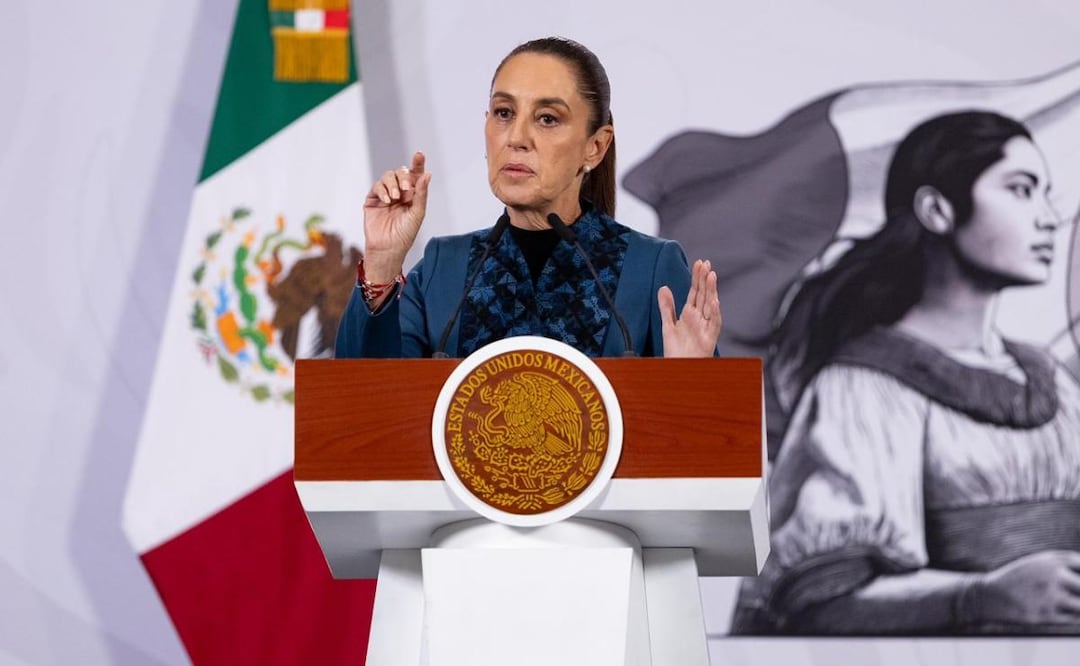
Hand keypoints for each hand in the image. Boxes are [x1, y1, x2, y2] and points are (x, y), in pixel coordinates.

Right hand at [363, 151, 431, 281]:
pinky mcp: (373, 200)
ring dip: (392, 184)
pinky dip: (382, 190)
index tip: (419, 154)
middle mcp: (400, 193)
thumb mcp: (418, 213)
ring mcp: (386, 195)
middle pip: (400, 172)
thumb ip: (421, 193)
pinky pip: (377, 186)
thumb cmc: (405, 234)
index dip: (417, 164)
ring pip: (388, 177)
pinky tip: (387, 200)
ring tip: (395, 197)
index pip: (416, 175)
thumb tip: (427, 174)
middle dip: (403, 177)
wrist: (388, 248)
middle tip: (406, 189)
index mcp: (413, 195)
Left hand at [658, 259, 721, 357]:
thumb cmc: (675, 350)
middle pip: (704, 295)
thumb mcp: (668, 325)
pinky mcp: (709, 338)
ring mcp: (705, 327)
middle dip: (705, 280)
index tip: (699, 263)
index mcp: (690, 314)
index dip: (697, 278)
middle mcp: (700, 318)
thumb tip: (664, 287)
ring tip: (711, 276)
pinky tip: (713, 301)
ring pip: (710, 305)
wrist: (678, 369)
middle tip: (706, 264)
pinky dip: (714, 313)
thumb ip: (666, 307)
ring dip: (711, 291)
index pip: (695, 292)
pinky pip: (714, 324)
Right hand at [970, 550, 1079, 625]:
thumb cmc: (1018, 578)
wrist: (989, 596)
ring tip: (1073, 604)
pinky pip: (1073, 619)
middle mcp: (1051, 576)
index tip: (1074, 583)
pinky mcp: (1044, 616)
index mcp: (1051, 561)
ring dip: (1079, 605)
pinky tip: (1069, 614)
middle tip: (1074, 593)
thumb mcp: (1038, 562)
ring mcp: (1048, 597)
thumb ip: (1064, 561)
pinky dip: (1075, 617)